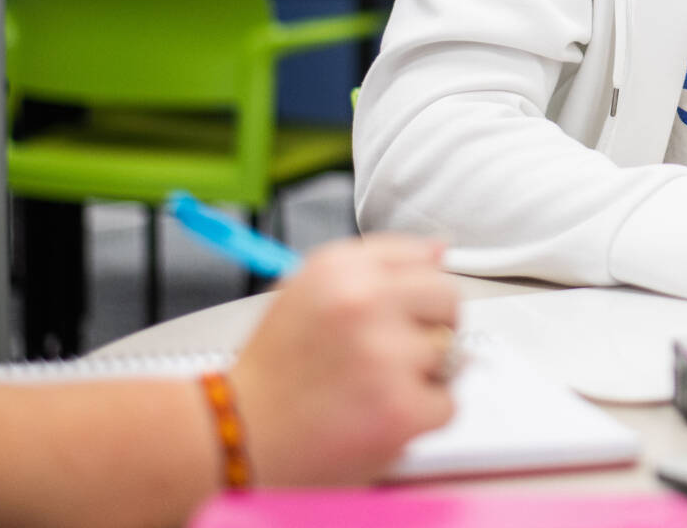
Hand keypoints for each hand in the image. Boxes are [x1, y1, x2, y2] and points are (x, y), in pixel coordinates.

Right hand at [230, 235, 459, 485]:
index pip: (423, 257)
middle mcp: (364, 301)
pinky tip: (377, 417)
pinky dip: (420, 417)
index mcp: (340, 266)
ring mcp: (385, 355)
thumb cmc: (274, 371)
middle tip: (393, 354)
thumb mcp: (308, 291)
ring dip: (422, 374)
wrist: (236, 437)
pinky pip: (447, 403)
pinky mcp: (401, 408)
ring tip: (371, 387)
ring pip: (451, 353)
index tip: (398, 313)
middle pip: (447, 298)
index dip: (415, 292)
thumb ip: (376, 265)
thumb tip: (440, 249)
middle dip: (431, 327)